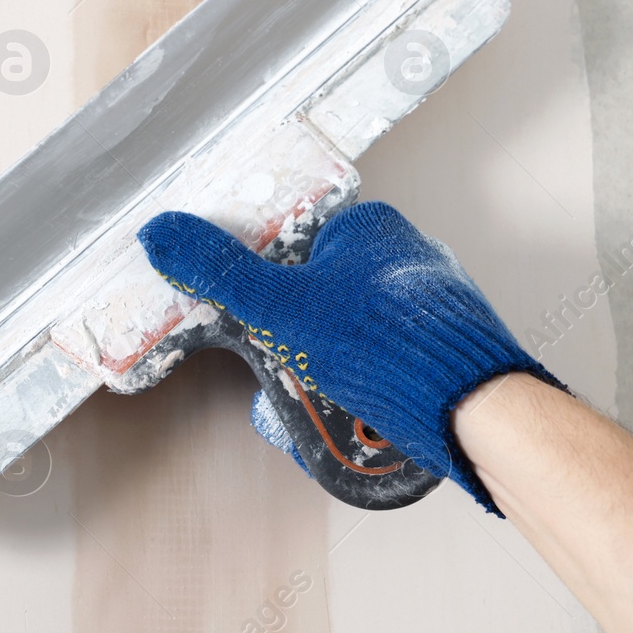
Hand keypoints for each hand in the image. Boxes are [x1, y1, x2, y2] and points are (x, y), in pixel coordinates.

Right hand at [137, 201, 561, 511]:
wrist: (469, 405)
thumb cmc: (385, 344)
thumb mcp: (279, 307)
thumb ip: (221, 272)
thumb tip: (163, 234)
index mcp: (373, 227)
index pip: (305, 244)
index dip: (276, 284)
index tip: (262, 315)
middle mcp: (412, 254)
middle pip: (333, 289)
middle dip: (307, 331)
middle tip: (291, 361)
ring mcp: (437, 300)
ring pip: (365, 327)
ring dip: (339, 360)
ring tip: (326, 391)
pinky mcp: (452, 346)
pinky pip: (397, 358)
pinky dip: (374, 381)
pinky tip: (364, 405)